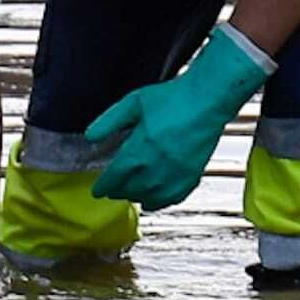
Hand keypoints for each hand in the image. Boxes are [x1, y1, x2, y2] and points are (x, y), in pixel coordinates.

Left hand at [84, 23, 273, 210]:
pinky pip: (173, 198)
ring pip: (151, 198)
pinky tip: (156, 198)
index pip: (115, 178)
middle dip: (119, 191)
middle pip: (131, 190)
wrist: (208, 99)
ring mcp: (176, 175)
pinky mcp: (193, 176)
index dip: (104, 186)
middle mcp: (156, 167)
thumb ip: (110, 121)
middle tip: (113, 190)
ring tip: (131, 194)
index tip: (98, 191)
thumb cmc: (173, 98)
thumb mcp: (134, 102)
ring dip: (138, 197)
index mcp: (139, 149)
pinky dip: (162, 201)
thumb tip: (91, 137)